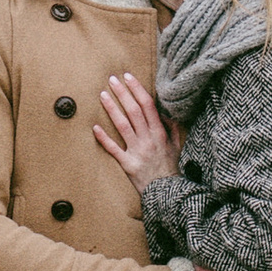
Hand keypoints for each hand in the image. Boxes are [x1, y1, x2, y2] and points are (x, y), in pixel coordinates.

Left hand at [92, 67, 176, 187]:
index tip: (128, 77)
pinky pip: (114, 149)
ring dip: (112, 109)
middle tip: (112, 79)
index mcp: (160, 133)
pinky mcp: (128, 165)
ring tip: (102, 94)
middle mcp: (148, 139)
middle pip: (133, 111)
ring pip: (122, 126)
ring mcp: (137, 152)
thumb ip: (171, 128)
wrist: (168, 193)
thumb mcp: (176, 146)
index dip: (137, 89)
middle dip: (123, 93)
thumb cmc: (171, 168)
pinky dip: (104, 138)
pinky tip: (95, 127)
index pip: (148, 105)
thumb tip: (165, 112)